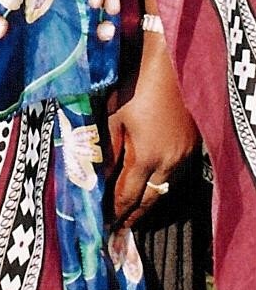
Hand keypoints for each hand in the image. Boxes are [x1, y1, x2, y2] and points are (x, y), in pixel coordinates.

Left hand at [106, 34, 199, 226]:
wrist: (171, 59)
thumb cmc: (135, 82)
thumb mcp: (112, 114)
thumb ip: (107, 148)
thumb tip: (97, 175)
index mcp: (147, 155)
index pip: (128, 196)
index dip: (115, 214)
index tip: (104, 228)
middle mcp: (170, 160)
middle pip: (151, 199)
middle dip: (134, 216)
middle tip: (118, 230)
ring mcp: (185, 152)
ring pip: (166, 187)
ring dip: (148, 201)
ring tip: (132, 212)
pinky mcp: (193, 142)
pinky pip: (175, 173)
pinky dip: (161, 183)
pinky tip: (151, 182)